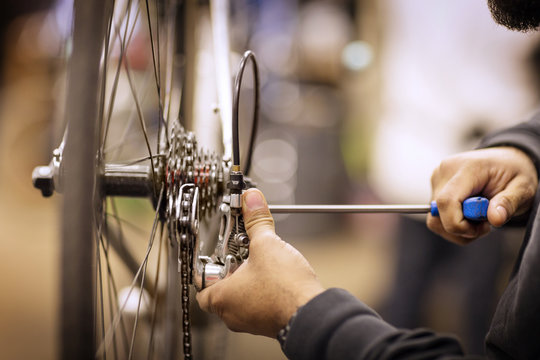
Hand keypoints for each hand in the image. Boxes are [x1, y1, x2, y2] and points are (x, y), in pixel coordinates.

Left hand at [196, 188, 324, 337]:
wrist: (312, 313)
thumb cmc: (285, 289)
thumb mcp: (267, 245)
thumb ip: (256, 221)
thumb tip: (252, 200)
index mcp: (221, 298)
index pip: (200, 283)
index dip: (208, 265)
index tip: (219, 252)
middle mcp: (232, 315)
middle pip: (222, 287)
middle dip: (233, 268)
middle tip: (243, 253)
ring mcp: (250, 321)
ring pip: (241, 296)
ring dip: (249, 278)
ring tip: (262, 262)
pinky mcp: (268, 322)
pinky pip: (258, 304)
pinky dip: (263, 290)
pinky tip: (276, 276)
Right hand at [427, 146, 537, 244]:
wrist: (504, 161)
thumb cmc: (513, 173)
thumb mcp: (523, 187)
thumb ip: (509, 202)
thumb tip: (495, 219)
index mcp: (467, 168)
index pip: (447, 201)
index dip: (459, 224)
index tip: (484, 227)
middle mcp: (445, 171)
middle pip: (439, 214)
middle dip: (463, 228)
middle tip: (485, 224)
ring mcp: (437, 179)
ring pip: (435, 219)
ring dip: (458, 228)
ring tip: (479, 219)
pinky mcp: (434, 187)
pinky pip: (436, 217)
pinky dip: (453, 224)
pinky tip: (469, 216)